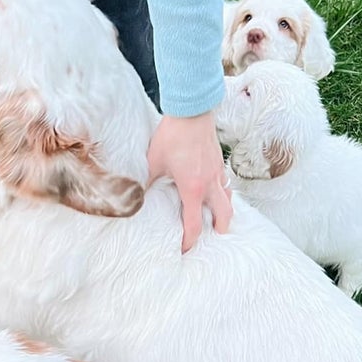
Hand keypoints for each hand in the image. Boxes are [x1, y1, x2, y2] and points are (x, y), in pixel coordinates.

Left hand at [147, 110, 232, 252]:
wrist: (192, 111)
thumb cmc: (173, 135)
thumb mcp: (153, 161)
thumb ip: (145, 181)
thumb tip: (133, 195)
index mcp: (193, 189)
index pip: (194, 224)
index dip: (190, 241)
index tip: (185, 249)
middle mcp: (210, 184)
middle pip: (223, 215)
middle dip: (219, 229)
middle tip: (214, 236)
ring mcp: (218, 172)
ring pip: (228, 199)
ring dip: (225, 211)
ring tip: (219, 217)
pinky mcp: (219, 161)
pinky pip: (226, 183)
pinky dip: (225, 192)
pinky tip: (217, 190)